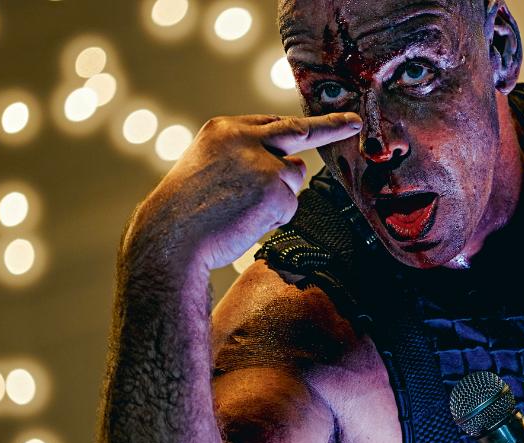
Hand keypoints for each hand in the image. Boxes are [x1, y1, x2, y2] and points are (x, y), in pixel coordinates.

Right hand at [123, 112, 361, 271]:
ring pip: (293, 177)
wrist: (169, 238)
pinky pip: (290, 206)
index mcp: (224, 130)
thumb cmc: (185, 213)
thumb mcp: (208, 169)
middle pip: (298, 130)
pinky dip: (274, 218)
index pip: (269, 123)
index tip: (321, 123)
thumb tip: (293, 168)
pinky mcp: (275, 189)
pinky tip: (245, 222)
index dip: (295, 128)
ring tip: (241, 212)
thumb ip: (245, 159)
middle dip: (331, 127)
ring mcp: (262, 161)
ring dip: (278, 197)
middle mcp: (246, 138)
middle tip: (354, 123)